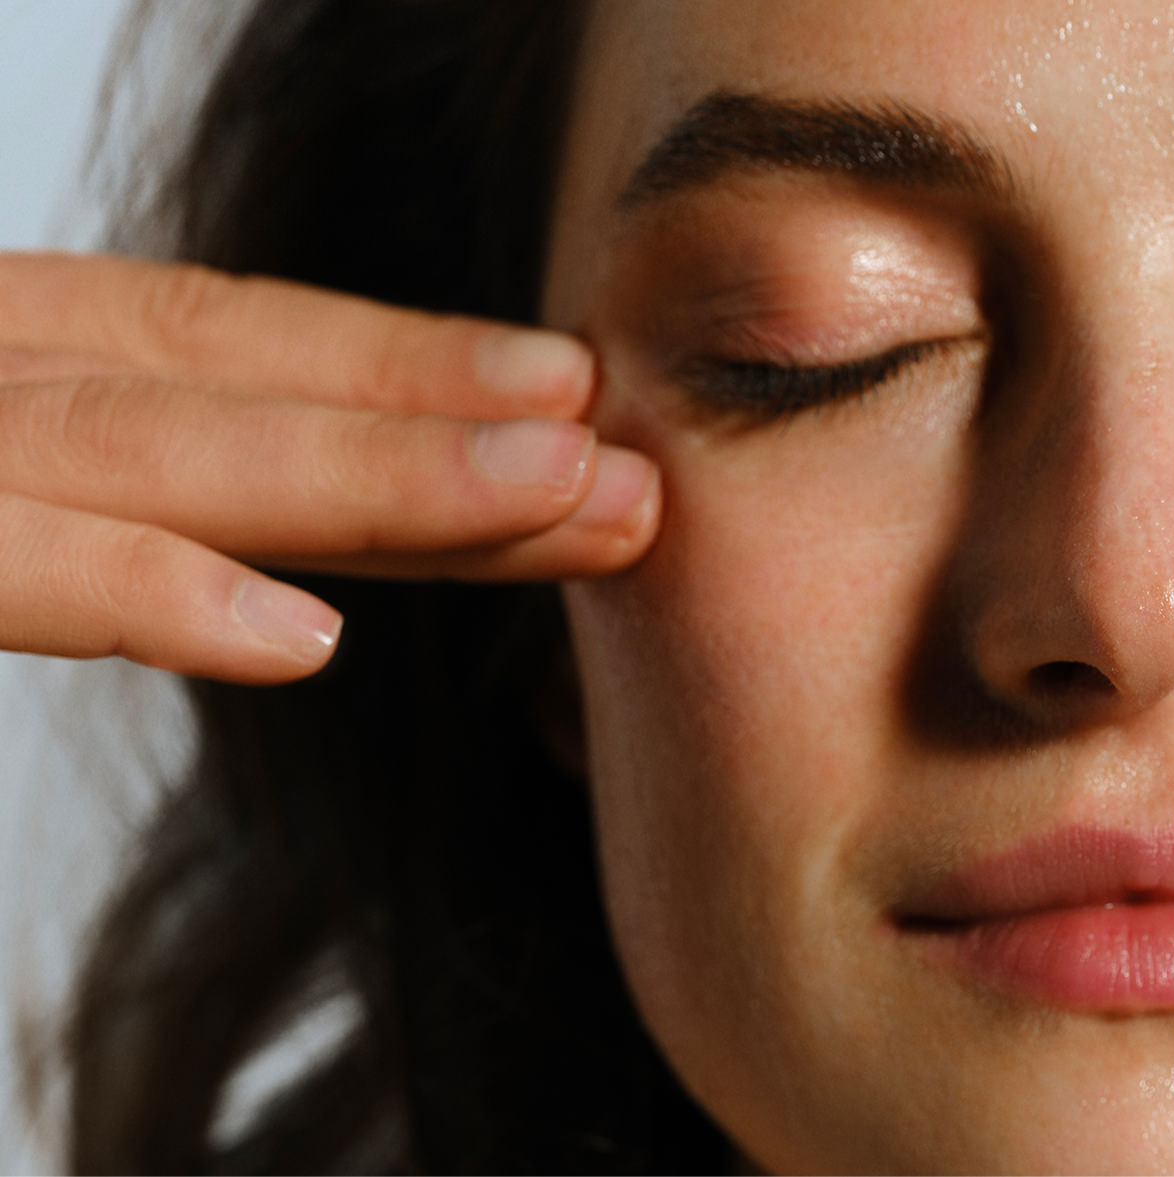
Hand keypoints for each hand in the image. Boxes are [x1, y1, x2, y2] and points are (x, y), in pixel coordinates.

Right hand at [0, 252, 660, 684]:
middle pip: (228, 384)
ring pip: (150, 448)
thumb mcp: (11, 478)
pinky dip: (145, 593)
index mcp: (13, 355)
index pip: (233, 349)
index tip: (580, 402)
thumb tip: (311, 583)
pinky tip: (307, 637)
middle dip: (443, 425)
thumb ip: (120, 490)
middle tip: (633, 470)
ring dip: (369, 472)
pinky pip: (3, 563)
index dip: (412, 372)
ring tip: (556, 491)